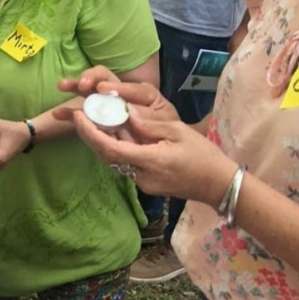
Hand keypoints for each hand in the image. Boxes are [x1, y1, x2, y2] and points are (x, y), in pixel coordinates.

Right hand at [56, 66, 177, 128]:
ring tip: (62, 86)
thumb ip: (151, 118)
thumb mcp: (167, 125)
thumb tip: (130, 112)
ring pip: (90, 91)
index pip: (128, 85)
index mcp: (142, 93)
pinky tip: (58, 114)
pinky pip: (83, 115)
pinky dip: (71, 113)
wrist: (167, 150)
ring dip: (75, 87)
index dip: (115, 86)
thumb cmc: (169, 135)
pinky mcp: (99, 120)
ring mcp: (108, 106)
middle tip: (83, 84)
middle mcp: (122, 94)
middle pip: (103, 78)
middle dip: (91, 78)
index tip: (102, 89)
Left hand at [72, 105, 233, 205]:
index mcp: (151, 161)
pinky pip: (124, 164)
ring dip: (101, 141)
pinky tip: (114, 133)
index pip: (111, 148)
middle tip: (79, 114)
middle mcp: (141, 176)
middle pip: (106, 156)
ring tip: (92, 120)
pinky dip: (115, 148)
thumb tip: (127, 113)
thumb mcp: (179, 132)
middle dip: (89, 135)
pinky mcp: (145, 184)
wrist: (218, 185)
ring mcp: (142, 183)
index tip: (79, 116)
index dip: (91, 133)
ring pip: (113, 161)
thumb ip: (150, 125)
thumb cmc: (204, 155)